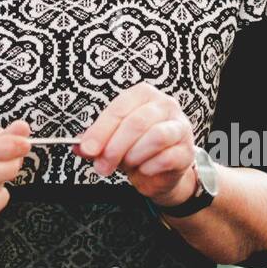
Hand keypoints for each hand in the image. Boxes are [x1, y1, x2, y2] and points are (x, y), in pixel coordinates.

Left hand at [74, 82, 197, 206]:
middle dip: (115, 147)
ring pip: (156, 136)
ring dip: (134, 155)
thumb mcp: (112, 141)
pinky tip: (143, 169)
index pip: (120, 107)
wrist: (161, 172)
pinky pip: (167, 157)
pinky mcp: (187, 150)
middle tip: (102, 165)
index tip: (88, 148)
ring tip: (127, 164)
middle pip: (137, 122)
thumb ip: (96, 141)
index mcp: (143, 95)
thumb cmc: (137, 148)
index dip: (101, 130)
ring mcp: (180, 127)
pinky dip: (149, 166)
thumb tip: (79, 146)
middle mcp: (165, 105)